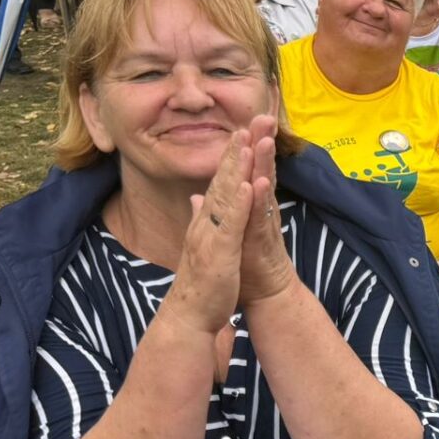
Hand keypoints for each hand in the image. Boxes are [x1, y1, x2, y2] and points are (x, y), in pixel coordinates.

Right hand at [165, 128, 252, 336]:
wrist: (190, 317)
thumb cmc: (202, 283)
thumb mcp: (204, 244)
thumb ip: (201, 218)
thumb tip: (197, 197)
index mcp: (206, 221)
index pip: (219, 183)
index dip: (230, 158)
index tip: (241, 132)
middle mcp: (206, 223)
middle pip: (221, 180)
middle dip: (235, 151)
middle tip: (246, 122)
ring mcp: (211, 236)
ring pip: (226, 196)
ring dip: (236, 168)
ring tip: (246, 141)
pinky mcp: (220, 252)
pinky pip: (231, 224)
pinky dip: (240, 204)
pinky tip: (248, 185)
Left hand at [234, 114, 296, 305]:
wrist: (265, 295)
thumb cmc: (247, 265)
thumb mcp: (226, 234)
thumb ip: (217, 210)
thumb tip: (201, 194)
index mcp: (246, 207)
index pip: (245, 171)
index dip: (244, 148)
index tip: (244, 122)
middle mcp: (258, 211)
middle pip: (260, 171)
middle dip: (261, 144)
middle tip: (265, 117)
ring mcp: (262, 224)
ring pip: (264, 188)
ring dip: (265, 164)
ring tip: (265, 139)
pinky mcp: (263, 242)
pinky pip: (261, 217)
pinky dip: (262, 199)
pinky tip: (262, 182)